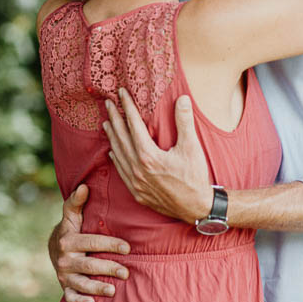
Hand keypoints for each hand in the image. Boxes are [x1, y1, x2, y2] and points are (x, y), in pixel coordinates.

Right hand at [48, 184, 130, 301]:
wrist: (55, 249)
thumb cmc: (71, 229)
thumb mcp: (71, 215)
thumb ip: (76, 202)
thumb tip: (84, 186)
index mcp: (69, 240)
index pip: (92, 243)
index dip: (110, 245)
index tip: (128, 248)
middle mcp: (66, 259)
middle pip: (90, 265)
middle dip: (108, 268)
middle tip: (126, 272)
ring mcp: (65, 275)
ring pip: (82, 284)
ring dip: (97, 287)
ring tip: (113, 291)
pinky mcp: (65, 288)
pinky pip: (71, 298)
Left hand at [103, 90, 212, 223]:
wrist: (196, 208)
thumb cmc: (194, 177)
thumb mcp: (192, 147)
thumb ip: (185, 122)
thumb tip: (183, 99)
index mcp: (148, 156)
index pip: (133, 125)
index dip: (127, 107)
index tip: (121, 93)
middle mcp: (137, 169)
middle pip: (121, 138)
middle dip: (115, 119)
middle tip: (108, 103)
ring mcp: (135, 182)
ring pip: (118, 154)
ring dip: (112, 137)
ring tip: (106, 123)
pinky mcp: (137, 192)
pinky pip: (121, 172)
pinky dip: (116, 158)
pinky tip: (113, 152)